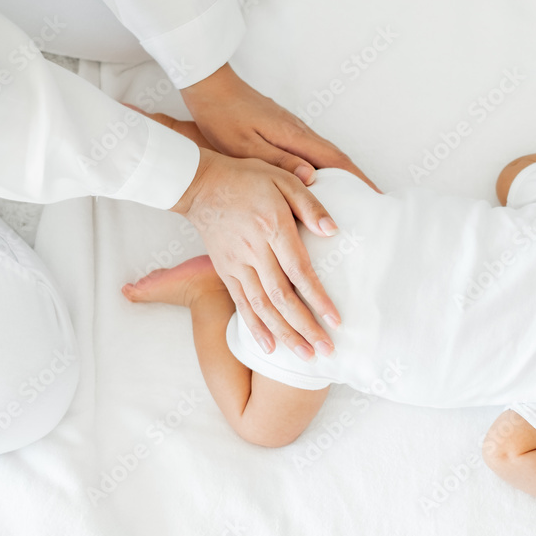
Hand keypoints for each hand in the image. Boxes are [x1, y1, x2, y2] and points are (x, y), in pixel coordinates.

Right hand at [171, 148, 341, 359]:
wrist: (200, 184)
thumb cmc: (248, 179)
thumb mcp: (282, 179)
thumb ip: (309, 204)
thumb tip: (333, 230)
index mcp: (272, 228)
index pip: (300, 272)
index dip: (319, 299)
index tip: (336, 321)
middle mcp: (254, 251)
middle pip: (282, 298)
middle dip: (305, 327)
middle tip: (325, 350)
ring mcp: (237, 264)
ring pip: (262, 307)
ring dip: (284, 334)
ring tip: (304, 355)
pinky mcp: (225, 271)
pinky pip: (241, 304)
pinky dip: (255, 328)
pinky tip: (270, 346)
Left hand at [181, 64, 379, 191]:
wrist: (211, 86)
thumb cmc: (223, 117)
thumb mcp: (246, 147)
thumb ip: (279, 162)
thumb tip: (312, 178)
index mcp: (294, 136)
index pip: (336, 161)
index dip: (358, 180)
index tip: (375, 196)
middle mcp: (300, 131)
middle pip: (337, 158)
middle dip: (357, 180)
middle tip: (371, 202)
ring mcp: (293, 129)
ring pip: (325, 155)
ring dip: (342, 174)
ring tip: (351, 196)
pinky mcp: (284, 129)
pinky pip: (312, 151)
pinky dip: (324, 167)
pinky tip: (320, 179)